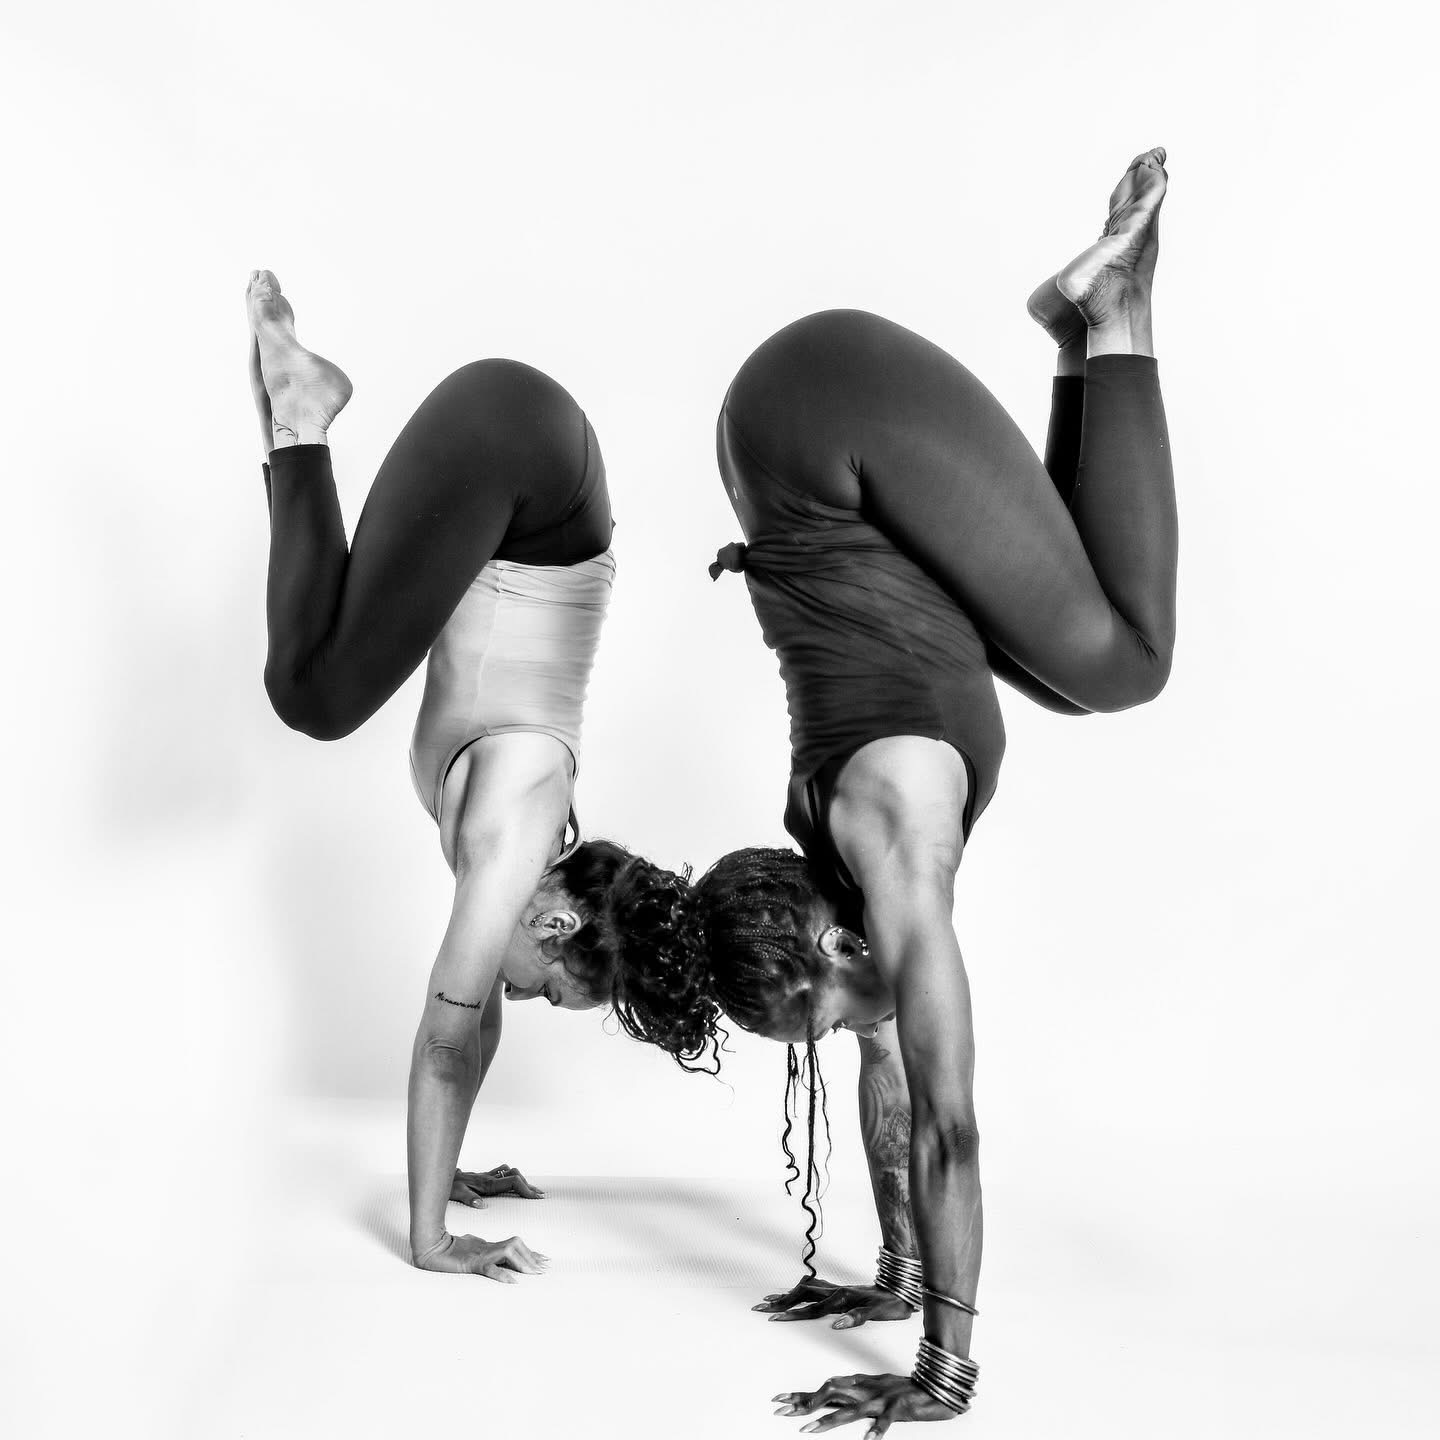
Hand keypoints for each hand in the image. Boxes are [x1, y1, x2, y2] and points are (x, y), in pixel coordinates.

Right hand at [411, 1231, 548, 1281]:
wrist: (431, 1247)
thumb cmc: (450, 1250)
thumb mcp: (472, 1251)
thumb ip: (483, 1254)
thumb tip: (493, 1260)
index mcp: (489, 1246)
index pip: (515, 1246)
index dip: (530, 1253)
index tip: (545, 1260)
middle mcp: (488, 1247)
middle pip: (516, 1245)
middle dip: (531, 1256)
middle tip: (543, 1269)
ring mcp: (480, 1253)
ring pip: (507, 1252)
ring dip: (522, 1262)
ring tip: (533, 1273)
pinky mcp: (471, 1263)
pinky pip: (489, 1267)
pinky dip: (502, 1274)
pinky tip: (512, 1282)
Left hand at [449, 1163, 546, 1205]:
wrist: (440, 1175)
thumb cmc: (448, 1186)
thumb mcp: (456, 1194)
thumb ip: (469, 1199)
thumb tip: (482, 1205)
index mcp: (487, 1183)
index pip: (513, 1182)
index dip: (526, 1189)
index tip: (536, 1197)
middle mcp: (490, 1178)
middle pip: (516, 1176)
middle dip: (529, 1186)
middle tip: (540, 1196)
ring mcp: (487, 1176)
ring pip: (511, 1173)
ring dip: (523, 1180)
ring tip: (532, 1191)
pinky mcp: (484, 1176)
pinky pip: (503, 1173)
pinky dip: (513, 1177)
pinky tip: (516, 1182)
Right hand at [754, 1275, 913, 1328]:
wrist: (902, 1287)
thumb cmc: (891, 1303)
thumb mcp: (878, 1313)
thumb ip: (856, 1318)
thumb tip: (837, 1324)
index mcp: (841, 1300)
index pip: (810, 1309)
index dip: (791, 1313)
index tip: (773, 1316)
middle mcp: (836, 1292)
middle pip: (801, 1296)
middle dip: (779, 1302)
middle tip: (760, 1306)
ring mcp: (836, 1289)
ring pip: (805, 1290)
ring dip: (787, 1295)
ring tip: (770, 1298)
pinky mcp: (840, 1290)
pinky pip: (814, 1288)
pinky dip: (800, 1290)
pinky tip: (796, 1291)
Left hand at [774, 1374, 956, 1435]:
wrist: (931, 1387)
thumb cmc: (900, 1388)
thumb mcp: (872, 1384)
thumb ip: (852, 1385)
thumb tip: (831, 1382)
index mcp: (857, 1386)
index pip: (823, 1389)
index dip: (801, 1394)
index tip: (778, 1400)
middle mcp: (864, 1390)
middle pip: (830, 1394)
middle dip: (806, 1403)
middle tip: (782, 1412)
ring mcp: (879, 1399)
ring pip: (850, 1410)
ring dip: (829, 1420)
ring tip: (810, 1430)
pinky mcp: (896, 1409)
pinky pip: (885, 1422)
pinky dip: (877, 1431)